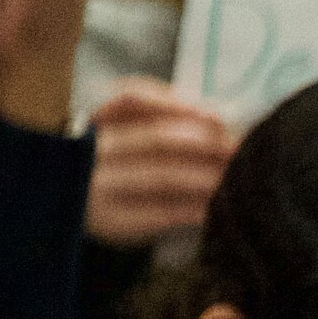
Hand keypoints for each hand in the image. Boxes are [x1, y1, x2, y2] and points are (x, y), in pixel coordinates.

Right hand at [83, 88, 234, 246]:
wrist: (74, 211)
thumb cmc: (116, 167)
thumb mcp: (122, 135)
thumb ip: (158, 119)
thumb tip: (215, 119)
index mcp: (98, 120)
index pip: (131, 98)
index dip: (174, 103)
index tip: (216, 116)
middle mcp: (94, 150)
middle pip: (156, 138)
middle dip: (207, 143)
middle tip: (243, 150)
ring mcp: (100, 186)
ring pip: (164, 175)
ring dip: (209, 176)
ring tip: (241, 178)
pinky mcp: (114, 220)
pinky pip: (165, 212)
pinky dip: (198, 209)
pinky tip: (221, 209)